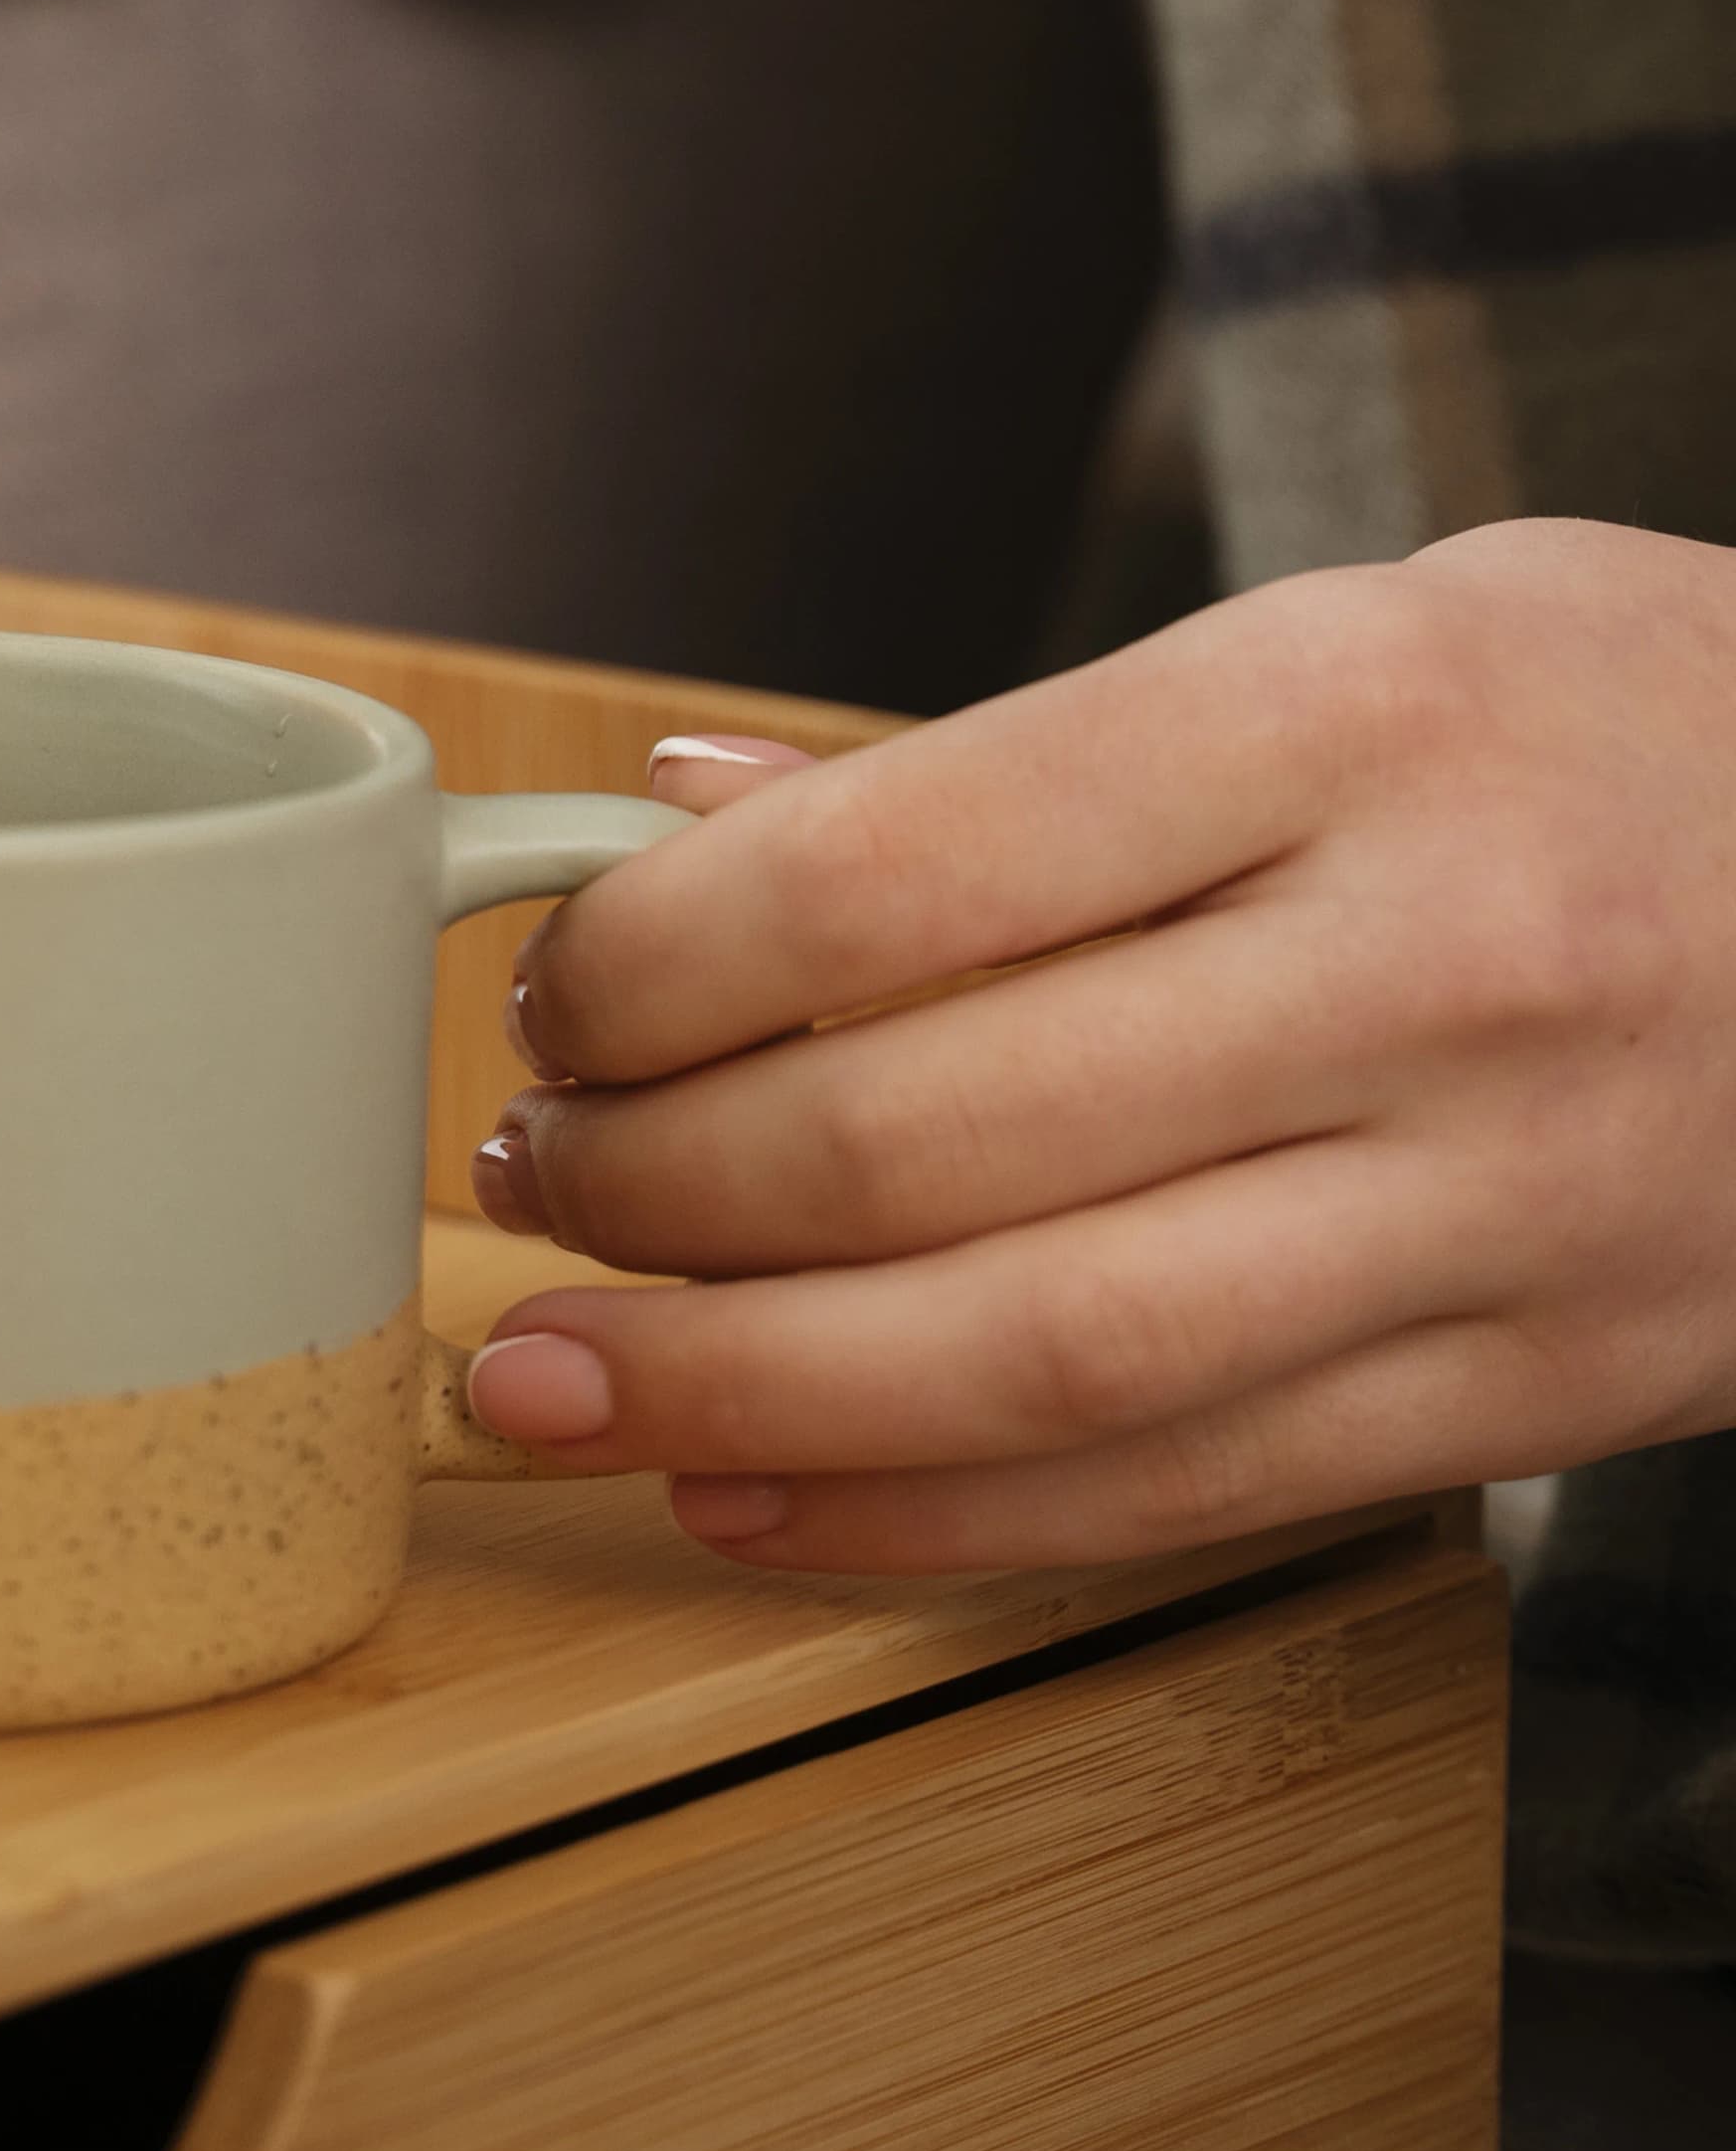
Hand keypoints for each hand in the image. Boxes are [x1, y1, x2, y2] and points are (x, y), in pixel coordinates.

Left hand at [459, 514, 1735, 1569]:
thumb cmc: (1632, 726)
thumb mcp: (1365, 632)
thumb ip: (1020, 754)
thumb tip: (687, 812)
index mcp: (1353, 716)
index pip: (902, 872)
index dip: (663, 964)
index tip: (556, 992)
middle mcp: (1431, 965)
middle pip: (931, 1140)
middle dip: (658, 1187)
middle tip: (526, 1172)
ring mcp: (1505, 1202)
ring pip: (1039, 1357)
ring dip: (741, 1388)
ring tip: (556, 1369)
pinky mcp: (1552, 1382)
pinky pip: (1188, 1491)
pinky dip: (938, 1518)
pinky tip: (765, 1495)